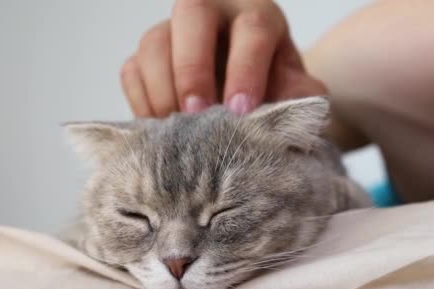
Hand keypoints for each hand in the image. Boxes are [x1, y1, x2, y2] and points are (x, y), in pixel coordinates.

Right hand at [120, 0, 325, 116]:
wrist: (245, 91)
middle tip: (197, 115)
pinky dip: (141, 101)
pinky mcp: (147, 56)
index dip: (246, 69)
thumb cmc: (272, 86)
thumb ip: (301, 95)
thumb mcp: (293, 88)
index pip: (252, 29)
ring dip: (161, 88)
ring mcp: (174, 31)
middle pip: (191, 14)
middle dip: (192, 68)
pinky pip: (131, 69)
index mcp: (257, 16)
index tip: (240, 111)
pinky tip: (159, 129)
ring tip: (175, 130)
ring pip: (154, 41)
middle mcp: (213, 12)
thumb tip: (301, 110)